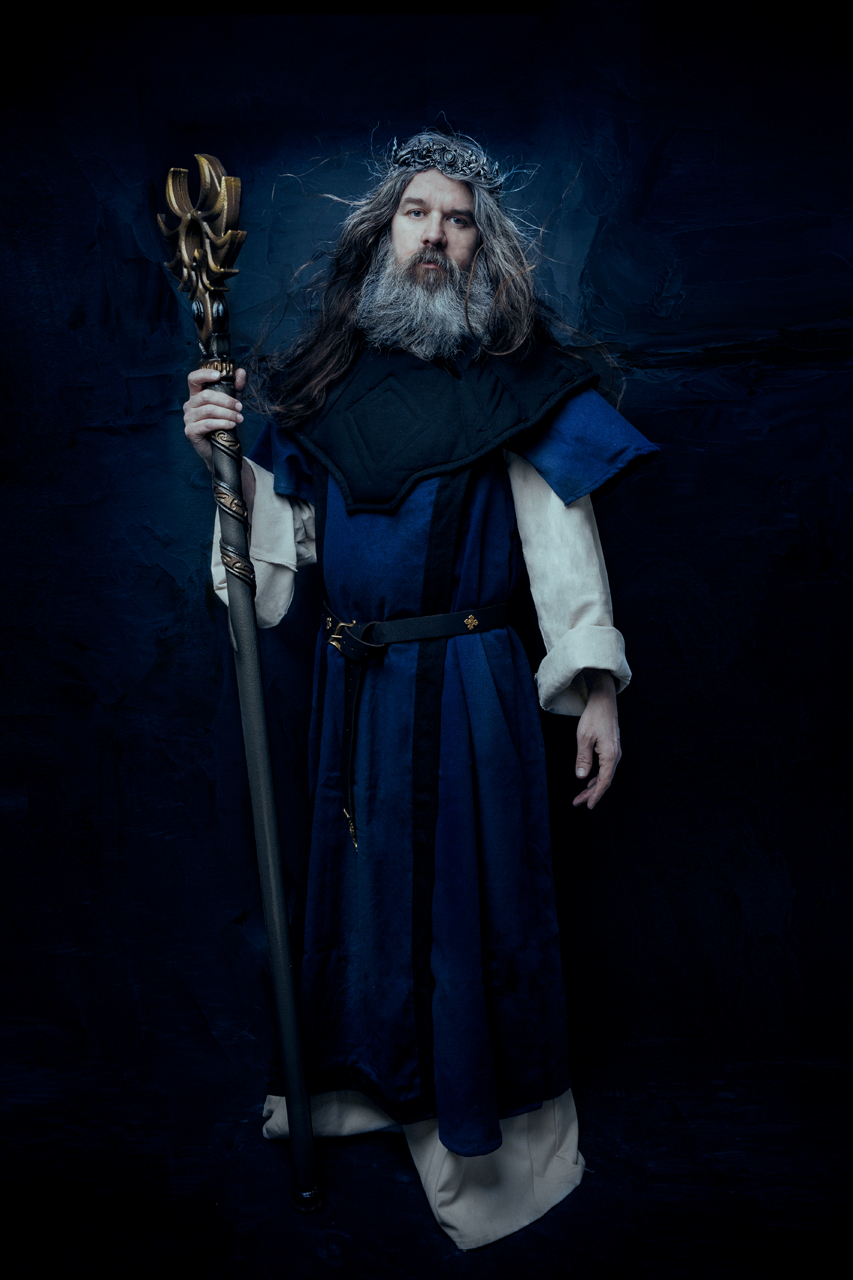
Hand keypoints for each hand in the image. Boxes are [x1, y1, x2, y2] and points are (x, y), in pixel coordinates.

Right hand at [183, 367, 246, 466]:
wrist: (220, 448)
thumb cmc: (223, 425)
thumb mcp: (231, 404)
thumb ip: (235, 388)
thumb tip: (241, 371)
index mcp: (196, 396)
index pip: (193, 379)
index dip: (204, 374)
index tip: (219, 375)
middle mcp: (189, 405)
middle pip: (206, 396)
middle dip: (226, 401)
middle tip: (239, 407)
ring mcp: (188, 418)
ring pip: (209, 410)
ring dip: (227, 413)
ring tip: (239, 418)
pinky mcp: (190, 431)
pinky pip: (207, 424)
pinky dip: (222, 423)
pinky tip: (231, 424)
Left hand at [572, 671, 620, 809]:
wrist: (604, 701)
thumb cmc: (594, 717)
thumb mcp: (584, 738)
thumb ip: (583, 758)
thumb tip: (581, 777)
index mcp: (610, 755)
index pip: (604, 781)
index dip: (595, 795)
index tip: (587, 805)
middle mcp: (616, 756)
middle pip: (605, 781)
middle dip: (591, 793)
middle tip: (578, 803)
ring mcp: (615, 752)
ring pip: (605, 775)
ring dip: (593, 786)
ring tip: (580, 796)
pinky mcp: (611, 749)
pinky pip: (605, 768)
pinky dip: (597, 777)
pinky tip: (589, 781)